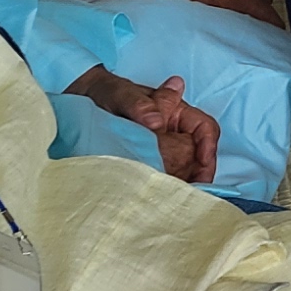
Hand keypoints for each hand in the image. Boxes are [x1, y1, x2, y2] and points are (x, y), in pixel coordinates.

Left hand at [74, 70, 218, 186]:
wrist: (82, 102)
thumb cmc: (107, 93)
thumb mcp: (122, 95)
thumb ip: (140, 105)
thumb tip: (156, 121)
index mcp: (177, 111)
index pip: (205, 128)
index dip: (208, 145)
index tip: (202, 162)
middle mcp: (175, 130)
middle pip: (199, 153)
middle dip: (199, 171)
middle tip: (193, 189)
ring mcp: (163, 148)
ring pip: (185, 167)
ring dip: (185, 181)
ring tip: (176, 196)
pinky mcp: (149, 162)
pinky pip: (166, 175)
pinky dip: (168, 185)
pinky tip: (161, 196)